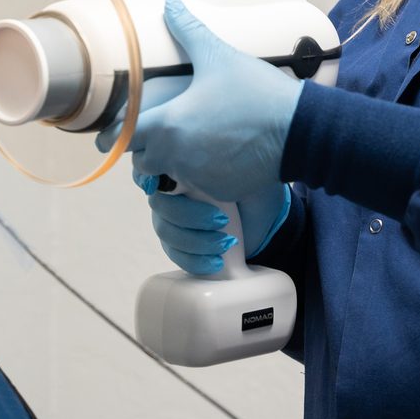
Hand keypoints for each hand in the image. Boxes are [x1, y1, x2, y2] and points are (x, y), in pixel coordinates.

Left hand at [125, 0, 301, 201]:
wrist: (299, 130)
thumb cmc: (256, 92)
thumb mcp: (219, 56)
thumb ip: (189, 31)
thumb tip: (171, 4)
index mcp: (168, 124)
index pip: (122, 137)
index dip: (116, 132)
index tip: (117, 128)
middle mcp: (177, 156)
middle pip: (142, 159)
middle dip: (146, 146)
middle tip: (160, 128)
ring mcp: (198, 177)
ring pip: (169, 174)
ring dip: (172, 160)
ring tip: (191, 138)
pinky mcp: (220, 189)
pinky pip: (198, 184)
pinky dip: (202, 172)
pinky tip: (218, 152)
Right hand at [134, 165, 291, 275]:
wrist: (271, 214)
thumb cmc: (253, 181)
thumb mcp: (234, 165)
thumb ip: (204, 159)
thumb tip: (177, 158)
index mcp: (178, 167)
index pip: (147, 171)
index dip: (150, 179)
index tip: (167, 185)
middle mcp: (170, 192)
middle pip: (159, 206)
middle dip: (189, 215)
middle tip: (222, 219)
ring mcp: (173, 220)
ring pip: (165, 231)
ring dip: (196, 239)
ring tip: (227, 242)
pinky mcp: (182, 245)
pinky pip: (176, 255)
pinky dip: (195, 260)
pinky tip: (217, 260)